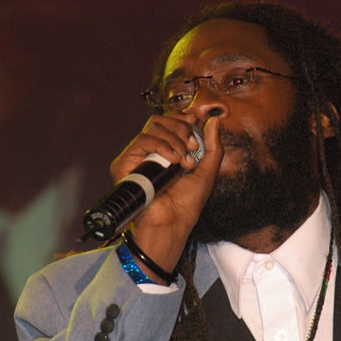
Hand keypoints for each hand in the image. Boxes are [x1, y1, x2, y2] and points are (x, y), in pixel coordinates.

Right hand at [110, 113, 222, 280]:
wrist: (173, 222)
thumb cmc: (188, 203)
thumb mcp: (207, 171)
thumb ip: (213, 146)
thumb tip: (214, 120)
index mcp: (167, 151)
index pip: (169, 122)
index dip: (181, 118)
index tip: (194, 123)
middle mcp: (151, 152)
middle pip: (161, 120)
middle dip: (181, 129)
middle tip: (192, 148)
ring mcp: (137, 157)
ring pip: (152, 127)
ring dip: (174, 139)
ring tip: (184, 160)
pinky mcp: (125, 163)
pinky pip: (142, 140)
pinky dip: (161, 145)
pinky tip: (173, 159)